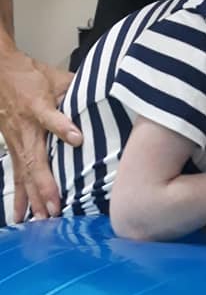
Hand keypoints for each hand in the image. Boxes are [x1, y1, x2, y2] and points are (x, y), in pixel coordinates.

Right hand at [0, 44, 80, 220]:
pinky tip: (21, 217)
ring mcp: (17, 143)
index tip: (77, 138)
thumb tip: (103, 94)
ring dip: (33, 198)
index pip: (50, 116)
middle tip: (56, 208)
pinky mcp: (13, 150)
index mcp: (37, 107)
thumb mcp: (55, 77)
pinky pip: (16, 178)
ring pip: (24, 175)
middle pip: (34, 160)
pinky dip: (19, 198)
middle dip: (45, 186)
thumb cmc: (31, 75)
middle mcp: (25, 129)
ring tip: (42, 220)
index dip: (63, 127)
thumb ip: (76, 89)